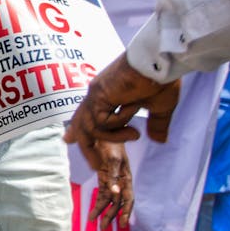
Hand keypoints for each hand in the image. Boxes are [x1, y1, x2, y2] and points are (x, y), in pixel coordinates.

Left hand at [64, 54, 180, 162]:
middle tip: (95, 167)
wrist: (160, 63)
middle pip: (82, 124)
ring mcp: (96, 94)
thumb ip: (155, 124)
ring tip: (135, 135)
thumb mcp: (159, 109)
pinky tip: (132, 113)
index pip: (88, 114)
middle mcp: (97, 95)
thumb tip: (159, 140)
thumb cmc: (160, 81)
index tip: (68, 139)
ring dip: (114, 137)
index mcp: (108, 95)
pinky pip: (101, 123)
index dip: (78, 128)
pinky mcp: (98, 95)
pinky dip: (118, 124)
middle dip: (87, 147)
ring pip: (90, 128)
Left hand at [87, 141, 133, 228]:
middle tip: (104, 227)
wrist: (104, 132)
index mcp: (126, 177)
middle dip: (112, 215)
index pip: (128, 199)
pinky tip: (92, 213)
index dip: (126, 211)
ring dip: (103, 212)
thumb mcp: (113, 159)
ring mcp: (112, 180)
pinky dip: (98, 203)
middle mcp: (121, 181)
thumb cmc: (111, 144)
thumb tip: (115, 193)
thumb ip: (113, 176)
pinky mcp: (103, 177)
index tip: (122, 223)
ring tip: (95, 223)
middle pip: (118, 202)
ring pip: (109, 200)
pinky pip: (102, 194)